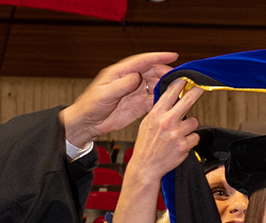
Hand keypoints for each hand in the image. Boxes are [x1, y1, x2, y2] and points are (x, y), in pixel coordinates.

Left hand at [60, 52, 178, 147]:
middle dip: (165, 73)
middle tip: (177, 78)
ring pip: (154, 85)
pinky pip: (153, 100)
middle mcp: (129, 80)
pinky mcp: (137, 105)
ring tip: (176, 90)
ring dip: (165, 87)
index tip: (173, 55)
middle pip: (152, 72)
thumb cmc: (90, 106)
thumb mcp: (104, 94)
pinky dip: (161, 100)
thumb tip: (136, 77)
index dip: (158, 57)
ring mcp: (134, 92)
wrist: (88, 123)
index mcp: (120, 72)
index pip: (142, 61)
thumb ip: (121, 85)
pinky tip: (169, 102)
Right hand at [111, 80, 202, 222]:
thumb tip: (172, 96)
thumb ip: (159, 110)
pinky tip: (180, 144)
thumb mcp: (147, 123)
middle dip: (197, 92)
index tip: (188, 78)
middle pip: (189, 100)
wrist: (145, 167)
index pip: (171, 91)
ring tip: (178, 134)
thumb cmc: (146, 145)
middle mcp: (167, 121)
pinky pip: (195, 137)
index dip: (182, 83)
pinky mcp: (184, 145)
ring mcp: (176, 134)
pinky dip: (190, 140)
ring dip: (189, 127)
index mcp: (156, 113)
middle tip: (202, 88)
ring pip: (194, 122)